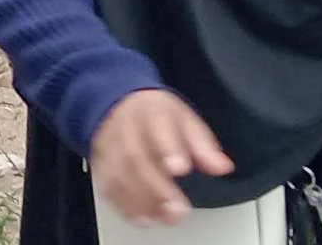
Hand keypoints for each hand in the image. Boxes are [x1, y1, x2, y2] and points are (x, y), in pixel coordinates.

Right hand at [89, 90, 231, 225]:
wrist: (115, 105)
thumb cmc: (155, 115)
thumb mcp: (184, 120)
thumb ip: (202, 145)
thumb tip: (222, 167)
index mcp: (151, 110)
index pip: (157, 125)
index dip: (167, 148)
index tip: (180, 168)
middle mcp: (125, 127)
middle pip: (136, 157)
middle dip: (157, 187)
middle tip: (178, 210)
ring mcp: (109, 145)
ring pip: (119, 174)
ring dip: (141, 200)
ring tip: (164, 217)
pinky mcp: (100, 163)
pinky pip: (107, 185)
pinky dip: (124, 204)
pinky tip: (142, 217)